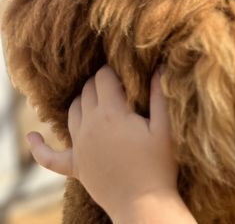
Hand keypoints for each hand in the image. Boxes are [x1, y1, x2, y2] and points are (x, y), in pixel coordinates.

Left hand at [27, 65, 191, 222]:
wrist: (144, 205)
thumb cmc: (159, 164)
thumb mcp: (165, 126)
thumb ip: (159, 94)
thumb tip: (159, 66)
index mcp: (111, 113)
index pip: (103, 77)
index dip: (113, 69)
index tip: (127, 67)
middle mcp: (89, 127)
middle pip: (86, 91)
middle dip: (100, 81)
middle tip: (118, 82)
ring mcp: (79, 147)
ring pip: (71, 112)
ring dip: (82, 100)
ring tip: (98, 98)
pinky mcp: (75, 167)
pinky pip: (49, 157)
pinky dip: (38, 146)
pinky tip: (32, 136)